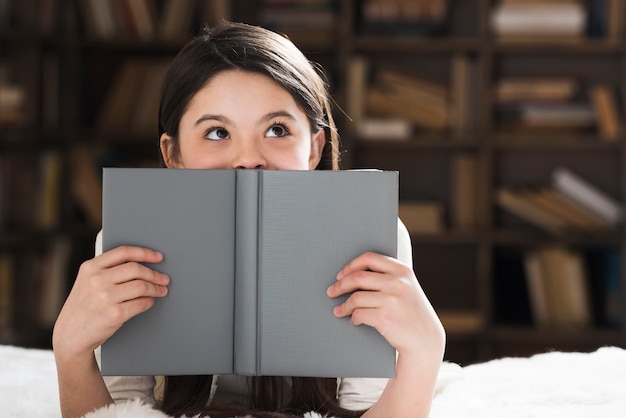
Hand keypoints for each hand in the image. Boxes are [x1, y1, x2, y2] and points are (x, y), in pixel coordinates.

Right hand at [53, 246, 168, 362]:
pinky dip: (149, 301)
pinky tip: (150, 301)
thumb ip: (107, 270)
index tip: (158, 257)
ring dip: (156, 289)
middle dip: (154, 274)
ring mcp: (104, 297)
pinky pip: (141, 303)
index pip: (123, 252)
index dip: (145, 253)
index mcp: (90, 267)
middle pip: (136, 269)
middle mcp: (96, 280)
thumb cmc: (84, 307)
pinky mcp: (114, 314)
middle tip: (163, 279)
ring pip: (142, 286)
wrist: (70, 336)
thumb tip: (141, 263)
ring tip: (161, 291)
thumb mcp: (86, 282)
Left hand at [326, 252, 443, 360]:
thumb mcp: (407, 287)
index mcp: (401, 270)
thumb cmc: (411, 312)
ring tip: (339, 310)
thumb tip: (353, 272)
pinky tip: (354, 320)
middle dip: (340, 285)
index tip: (341, 274)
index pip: (369, 258)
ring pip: (356, 297)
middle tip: (332, 291)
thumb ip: (388, 275)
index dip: (351, 265)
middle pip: (358, 277)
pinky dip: (353, 318)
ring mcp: (392, 300)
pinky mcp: (385, 318)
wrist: (425, 339)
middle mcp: (398, 283)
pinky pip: (358, 314)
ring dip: (344, 305)